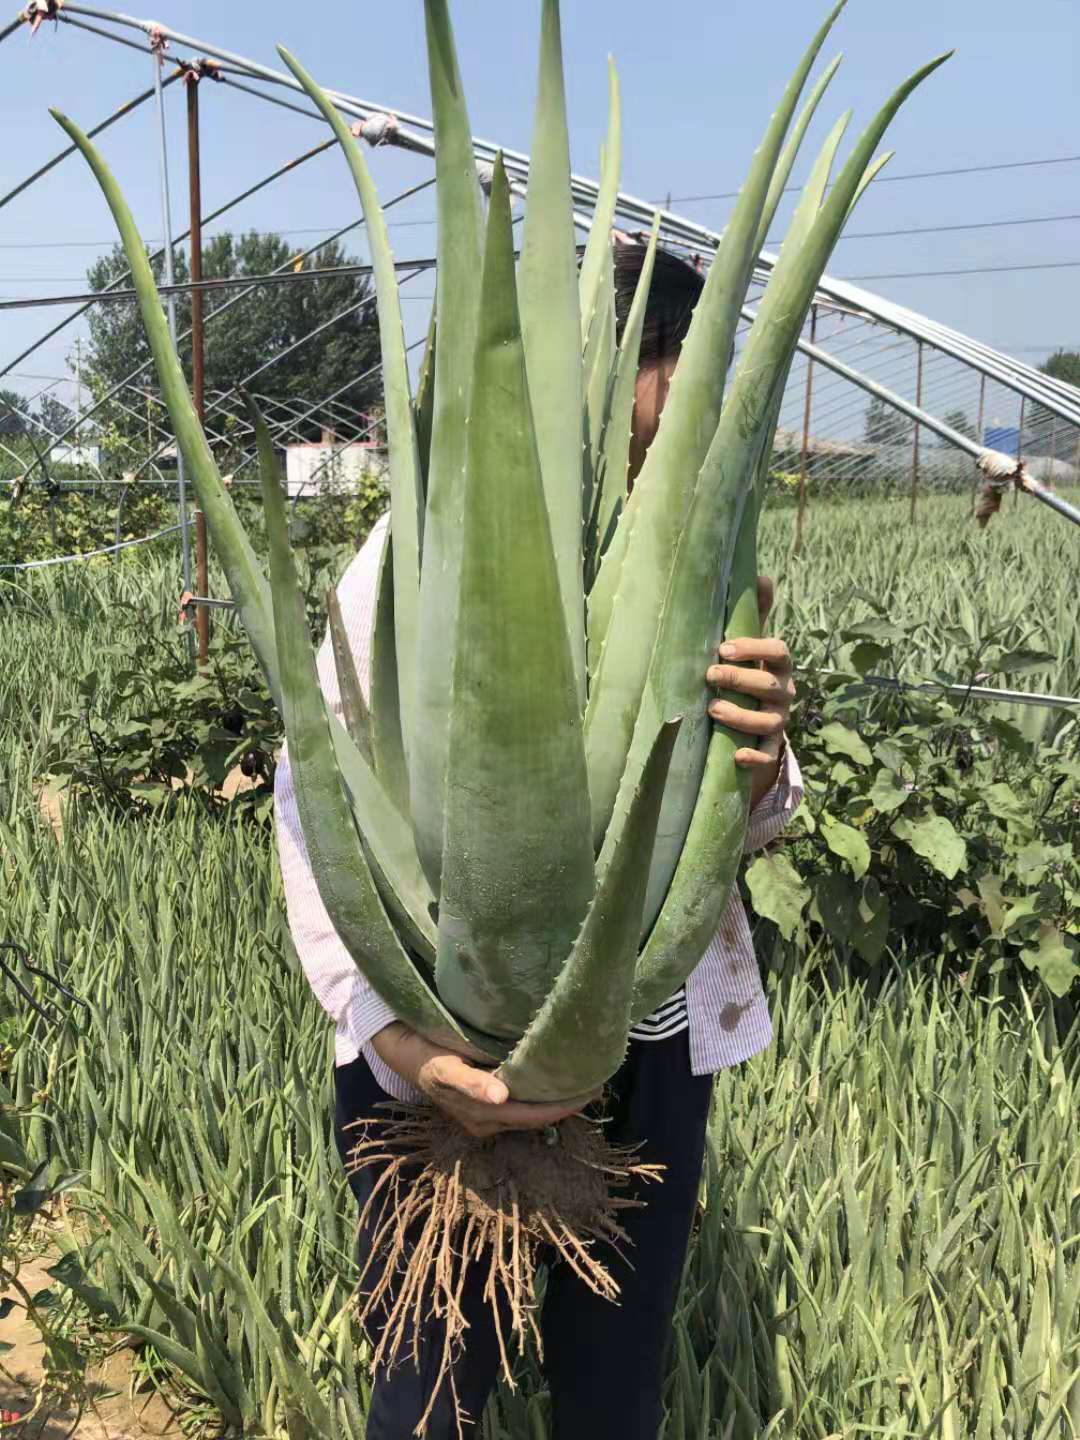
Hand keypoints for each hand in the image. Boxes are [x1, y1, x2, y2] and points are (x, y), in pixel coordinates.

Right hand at [370, 1022, 593, 1138]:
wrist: (406, 1055)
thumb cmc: (429, 1058)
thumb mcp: (446, 1069)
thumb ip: (472, 1083)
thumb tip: (501, 1096)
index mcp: (483, 1116)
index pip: (533, 1116)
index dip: (562, 1107)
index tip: (591, 1092)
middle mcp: (488, 1121)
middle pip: (535, 1117)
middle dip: (564, 1104)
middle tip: (596, 1083)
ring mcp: (488, 1115)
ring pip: (529, 1113)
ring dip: (553, 1101)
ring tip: (581, 1082)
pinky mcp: (486, 1105)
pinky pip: (520, 1105)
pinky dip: (538, 1095)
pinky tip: (552, 1081)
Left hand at [704, 576, 794, 810]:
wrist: (755, 715)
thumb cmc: (749, 670)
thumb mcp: (751, 644)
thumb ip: (754, 614)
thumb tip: (761, 575)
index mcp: (779, 664)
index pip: (778, 651)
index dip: (753, 648)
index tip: (723, 648)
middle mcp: (783, 691)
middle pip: (770, 685)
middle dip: (740, 679)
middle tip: (709, 675)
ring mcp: (778, 720)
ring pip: (770, 721)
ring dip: (741, 716)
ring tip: (713, 709)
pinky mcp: (769, 747)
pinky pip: (769, 755)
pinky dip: (756, 758)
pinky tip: (737, 756)